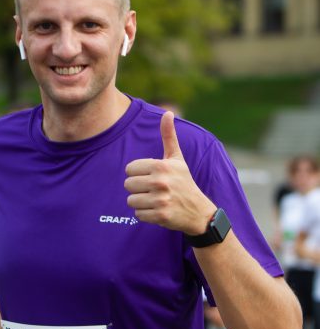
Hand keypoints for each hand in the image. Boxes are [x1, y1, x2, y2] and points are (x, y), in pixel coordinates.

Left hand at [124, 111, 214, 234]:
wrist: (199, 211)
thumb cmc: (184, 181)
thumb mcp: (176, 158)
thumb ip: (168, 136)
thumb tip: (167, 112)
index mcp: (161, 166)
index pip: (129, 169)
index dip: (138, 173)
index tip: (151, 176)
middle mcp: (160, 182)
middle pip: (128, 185)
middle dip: (138, 188)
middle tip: (153, 189)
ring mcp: (161, 200)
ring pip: (131, 200)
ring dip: (140, 202)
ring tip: (155, 200)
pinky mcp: (160, 216)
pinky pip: (138, 214)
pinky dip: (145, 214)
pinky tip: (158, 210)